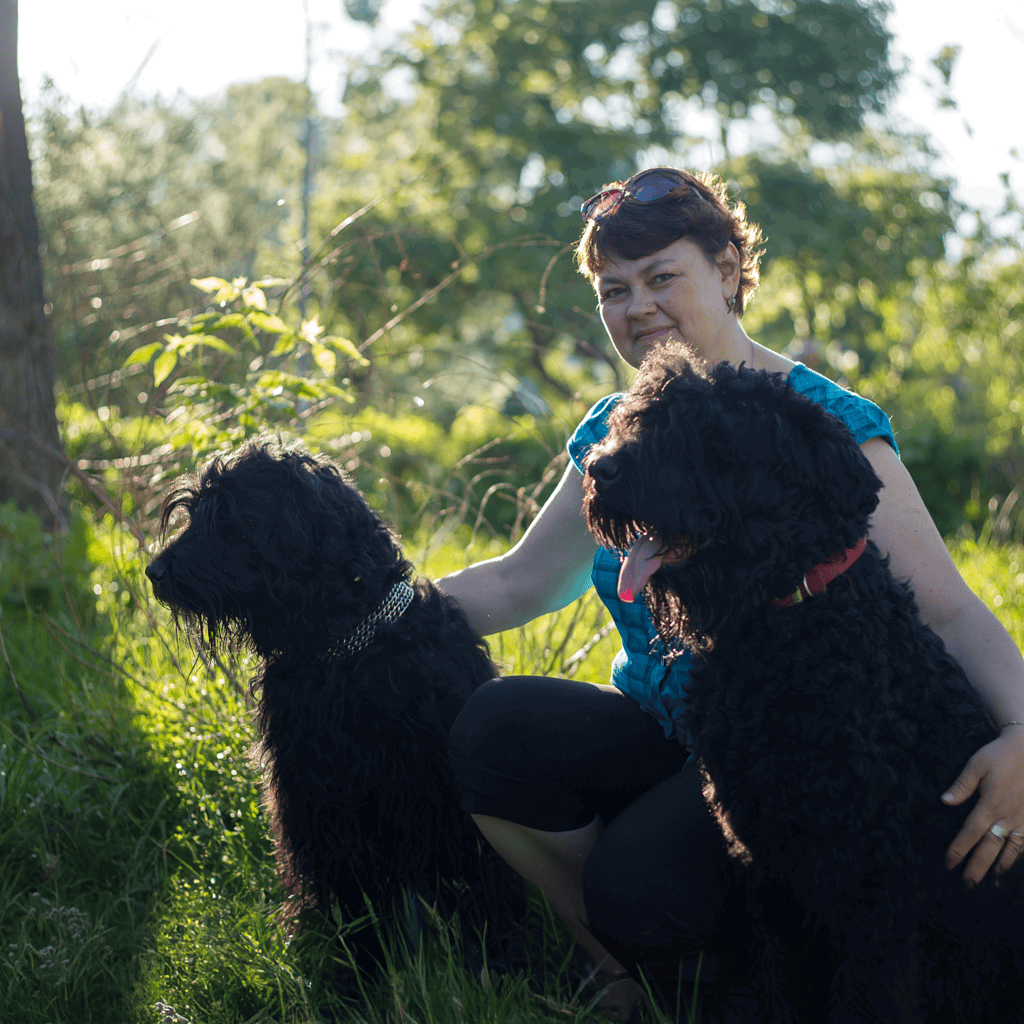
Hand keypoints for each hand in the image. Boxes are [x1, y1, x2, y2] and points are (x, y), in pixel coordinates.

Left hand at [942, 726, 1023, 884]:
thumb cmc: (1001, 755)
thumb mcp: (977, 765)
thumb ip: (961, 785)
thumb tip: (944, 801)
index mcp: (990, 804)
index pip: (970, 833)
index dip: (959, 850)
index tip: (949, 863)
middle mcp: (1008, 817)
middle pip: (990, 848)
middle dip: (977, 866)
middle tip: (967, 882)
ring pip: (1011, 849)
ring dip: (999, 864)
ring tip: (990, 876)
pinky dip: (1018, 853)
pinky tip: (1012, 859)